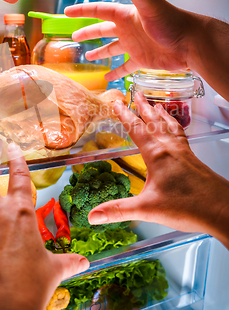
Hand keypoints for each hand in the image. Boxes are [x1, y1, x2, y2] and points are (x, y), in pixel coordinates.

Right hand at [65, 0, 202, 81]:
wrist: (190, 43)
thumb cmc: (171, 22)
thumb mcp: (148, 3)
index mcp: (125, 15)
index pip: (99, 11)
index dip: (83, 11)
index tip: (67, 12)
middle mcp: (128, 29)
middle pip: (102, 30)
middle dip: (88, 32)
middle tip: (73, 36)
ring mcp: (134, 45)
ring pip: (112, 48)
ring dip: (100, 52)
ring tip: (87, 55)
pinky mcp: (141, 60)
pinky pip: (124, 67)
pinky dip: (115, 72)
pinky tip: (107, 77)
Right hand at [88, 92, 228, 249]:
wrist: (221, 209)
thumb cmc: (188, 207)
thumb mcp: (147, 210)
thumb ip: (118, 211)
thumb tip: (94, 216)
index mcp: (157, 155)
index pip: (136, 129)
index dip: (125, 115)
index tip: (117, 102)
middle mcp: (170, 148)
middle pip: (154, 121)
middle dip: (143, 107)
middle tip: (135, 93)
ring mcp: (183, 151)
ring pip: (168, 125)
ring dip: (159, 112)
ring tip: (154, 104)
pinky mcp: (192, 158)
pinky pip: (180, 134)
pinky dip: (174, 125)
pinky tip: (174, 128)